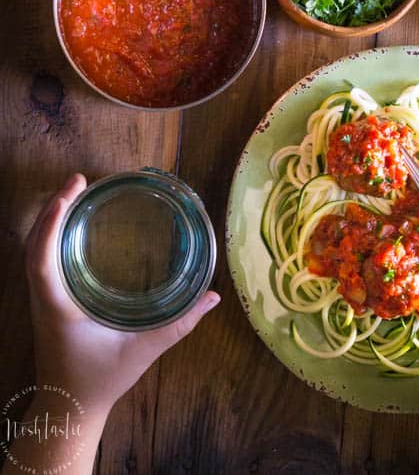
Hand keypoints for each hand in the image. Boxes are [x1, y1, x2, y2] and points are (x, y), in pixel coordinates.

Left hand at [26, 173, 219, 418]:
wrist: (68, 408)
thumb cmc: (100, 380)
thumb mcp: (141, 352)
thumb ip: (179, 325)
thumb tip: (213, 297)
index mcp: (58, 307)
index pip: (42, 258)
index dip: (51, 222)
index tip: (70, 193)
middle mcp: (43, 298)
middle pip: (33, 244)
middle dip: (53, 208)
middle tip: (80, 181)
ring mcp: (40, 299)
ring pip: (33, 251)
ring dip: (49, 219)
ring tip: (75, 193)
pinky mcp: (45, 301)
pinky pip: (40, 260)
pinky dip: (50, 235)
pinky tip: (70, 225)